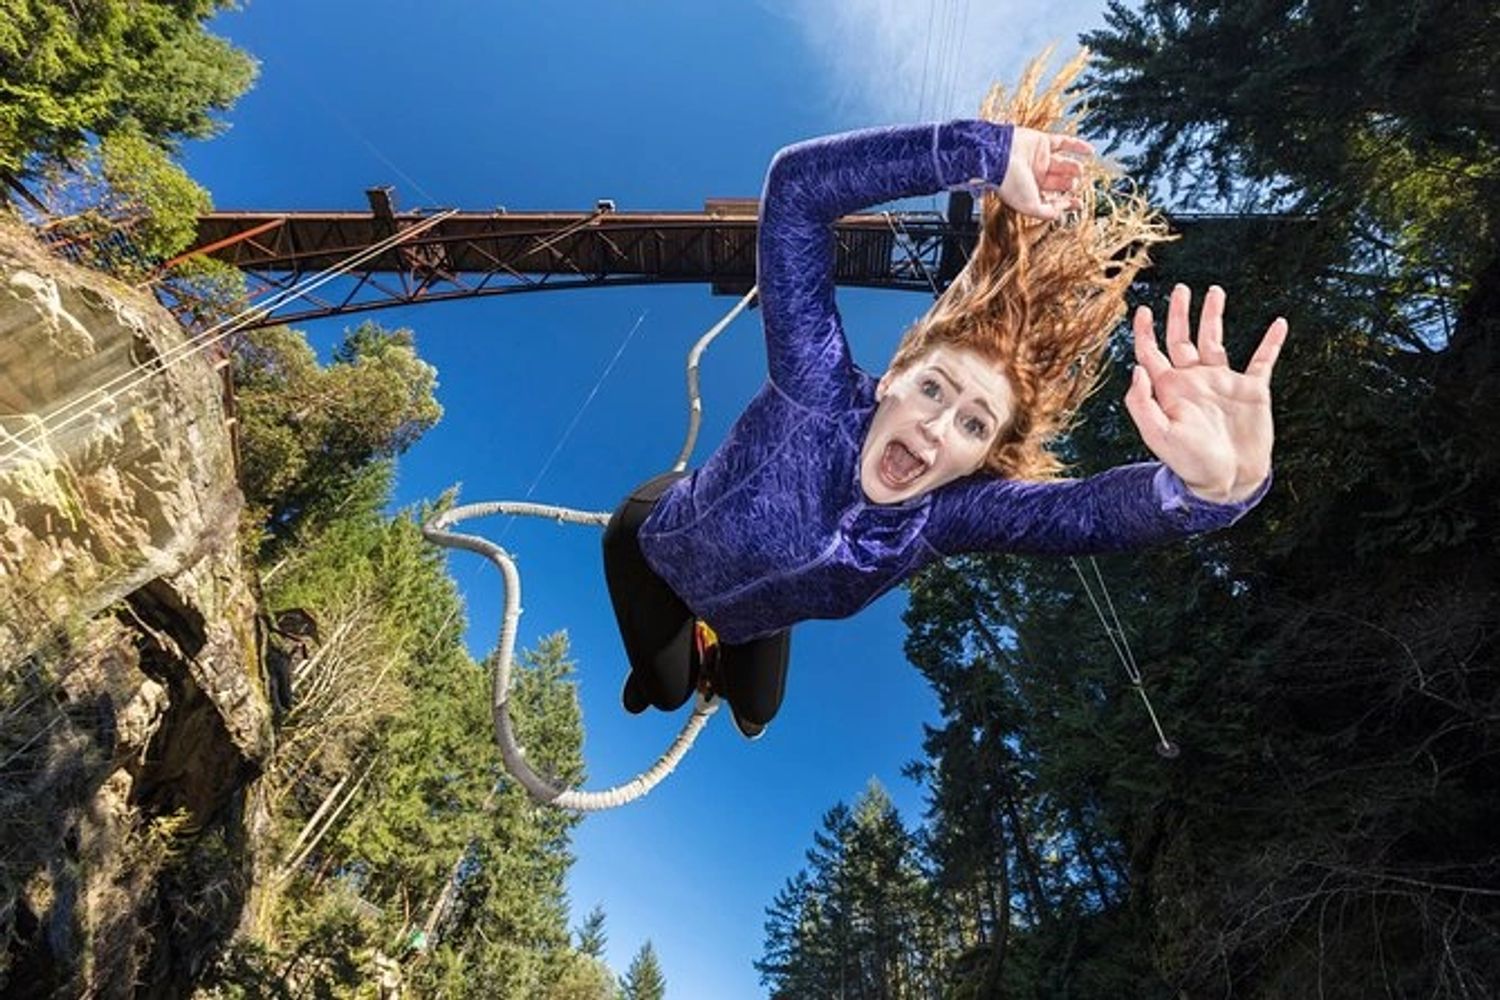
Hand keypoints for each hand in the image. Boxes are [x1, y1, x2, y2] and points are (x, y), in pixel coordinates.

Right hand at [998, 126, 1093, 220]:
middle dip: (1068, 184)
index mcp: (1030, 191)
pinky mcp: (1042, 141)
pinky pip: (1064, 143)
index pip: (1052, 198)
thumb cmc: (1009, 183)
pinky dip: (1078, 146)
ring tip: (1079, 170)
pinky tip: (1090, 151)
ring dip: (1073, 168)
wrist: (998, 158)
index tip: (1078, 203)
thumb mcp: (1030, 206)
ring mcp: (1039, 158)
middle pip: (1059, 181)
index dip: (1066, 202)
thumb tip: (1061, 214)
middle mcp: (1035, 175)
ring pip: (1062, 164)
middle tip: (1073, 183)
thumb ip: (1047, 212)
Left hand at [1126, 285, 1286, 503]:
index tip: (1140, 310)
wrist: (1227, 481)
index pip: (1152, 352)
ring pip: (1216, 340)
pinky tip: (1279, 323)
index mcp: (1170, 388)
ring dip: (1214, 316)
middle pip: (1182, 338)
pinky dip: (1271, 342)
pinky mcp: (1251, 390)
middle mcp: (1194, 380)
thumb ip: (1143, 403)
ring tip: (1214, 291)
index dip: (1144, 331)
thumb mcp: (1158, 435)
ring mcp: (1223, 383)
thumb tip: (1136, 368)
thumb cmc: (1190, 462)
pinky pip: (1262, 360)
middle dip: (1179, 313)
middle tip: (1181, 289)